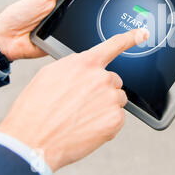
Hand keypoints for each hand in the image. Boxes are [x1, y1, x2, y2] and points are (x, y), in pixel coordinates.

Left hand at [0, 0, 82, 61]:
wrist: (8, 38)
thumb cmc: (20, 13)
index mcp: (61, 1)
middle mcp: (65, 15)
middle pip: (84, 12)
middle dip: (85, 11)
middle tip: (77, 8)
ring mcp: (65, 30)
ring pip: (82, 28)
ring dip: (79, 27)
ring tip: (67, 23)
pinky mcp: (63, 44)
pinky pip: (74, 43)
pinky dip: (73, 40)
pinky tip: (68, 36)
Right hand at [0, 28, 149, 171]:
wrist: (32, 141)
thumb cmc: (36, 110)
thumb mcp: (50, 75)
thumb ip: (74, 66)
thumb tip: (85, 68)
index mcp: (84, 64)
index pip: (113, 45)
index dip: (130, 38)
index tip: (142, 33)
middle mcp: (101, 78)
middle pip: (113, 81)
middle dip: (102, 90)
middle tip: (81, 104)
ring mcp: (110, 98)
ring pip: (116, 99)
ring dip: (105, 106)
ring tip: (81, 116)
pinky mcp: (115, 119)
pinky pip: (117, 118)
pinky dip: (106, 124)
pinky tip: (87, 127)